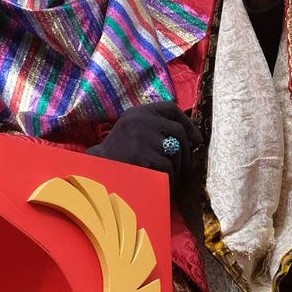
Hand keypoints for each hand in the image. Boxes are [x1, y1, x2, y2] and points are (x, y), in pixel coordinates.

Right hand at [87, 101, 202, 184]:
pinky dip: (170, 178)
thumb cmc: (118, 155)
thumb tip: (192, 135)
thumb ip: (155, 127)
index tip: (196, 139)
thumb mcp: (132, 130)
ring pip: (175, 152)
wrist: (95, 173)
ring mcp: (141, 138)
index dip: (188, 123)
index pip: (171, 108)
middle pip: (178, 131)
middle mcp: (140, 121)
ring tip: (173, 176)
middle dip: (188, 150)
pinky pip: (168, 168)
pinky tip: (164, 183)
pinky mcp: (142, 157)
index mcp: (138, 112)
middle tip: (188, 166)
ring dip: (179, 167)